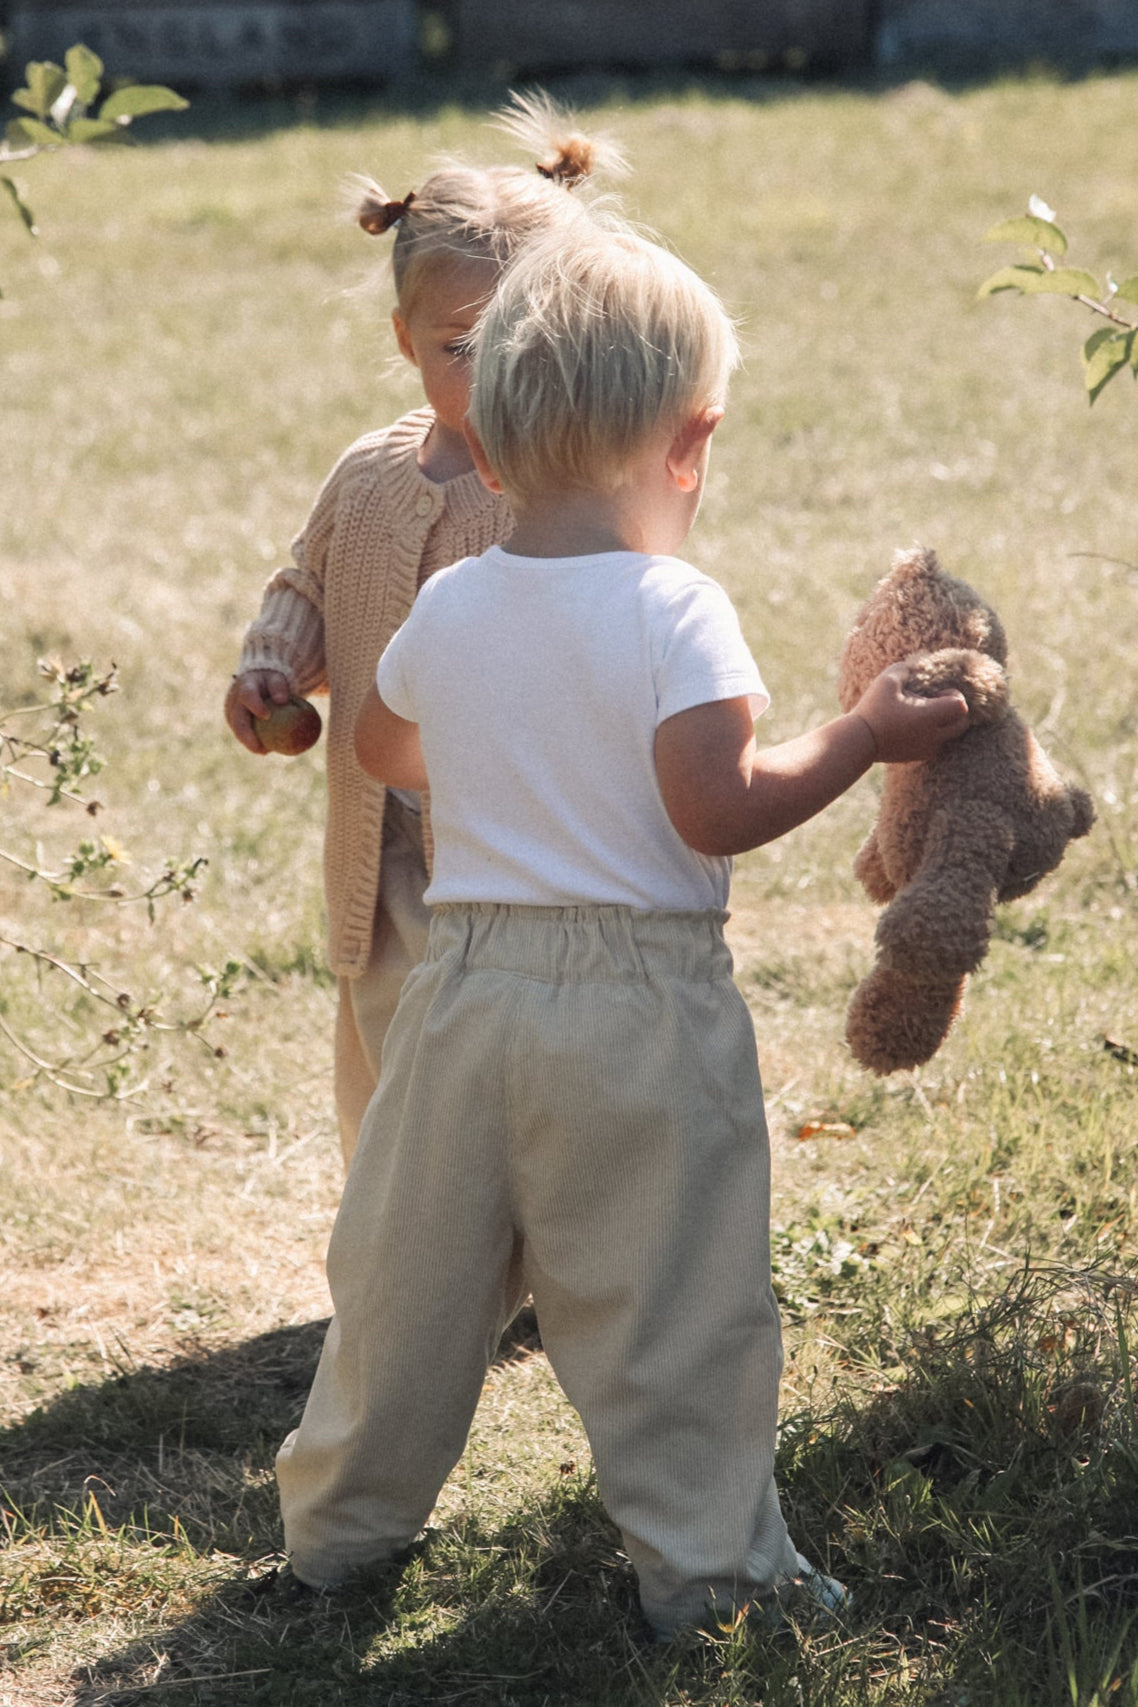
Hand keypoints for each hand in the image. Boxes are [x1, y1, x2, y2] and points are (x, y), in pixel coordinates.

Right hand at [226, 669, 292, 753]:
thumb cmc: (268, 682)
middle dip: (247, 736)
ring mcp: (231, 712)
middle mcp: (234, 700)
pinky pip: (240, 733)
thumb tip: (282, 701)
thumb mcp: (276, 678)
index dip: (255, 706)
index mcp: (246, 686)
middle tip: (261, 749)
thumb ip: (278, 687)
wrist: (253, 683)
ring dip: (249, 743)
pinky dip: (250, 742)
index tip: (266, 716)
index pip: (248, 695)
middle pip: (237, 720)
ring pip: (237, 730)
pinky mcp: (233, 721)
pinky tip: (263, 749)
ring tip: (264, 751)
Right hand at [854, 662, 969, 762]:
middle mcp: (934, 735)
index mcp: (929, 716)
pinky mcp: (920, 756)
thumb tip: (922, 664)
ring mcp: (928, 748)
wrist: (859, 741)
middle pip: (963, 723)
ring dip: (945, 722)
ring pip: (952, 734)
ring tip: (922, 714)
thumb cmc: (873, 708)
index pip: (962, 706)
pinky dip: (933, 733)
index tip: (936, 692)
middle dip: (954, 710)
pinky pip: (938, 743)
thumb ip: (908, 668)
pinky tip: (914, 725)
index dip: (954, 695)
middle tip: (934, 702)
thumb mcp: (888, 680)